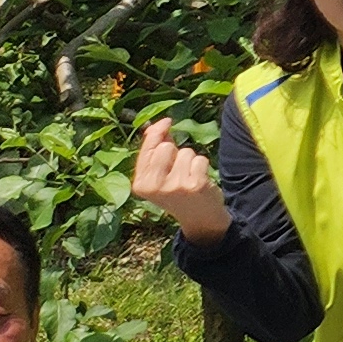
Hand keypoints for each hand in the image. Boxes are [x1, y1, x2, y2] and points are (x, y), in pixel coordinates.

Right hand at [129, 117, 229, 241]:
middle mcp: (154, 186)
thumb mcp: (160, 175)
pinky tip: (199, 180)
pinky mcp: (195, 185)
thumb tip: (159, 125)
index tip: (167, 121)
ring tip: (189, 177)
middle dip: (175, 151)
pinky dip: (202, 166)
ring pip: (186, 152)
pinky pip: (200, 159)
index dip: (157, 132)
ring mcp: (174, 186)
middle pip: (166, 148)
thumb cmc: (177, 191)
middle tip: (179, 168)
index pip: (147, 149)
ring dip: (191, 160)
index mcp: (140, 184)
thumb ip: (157, 151)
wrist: (199, 219)